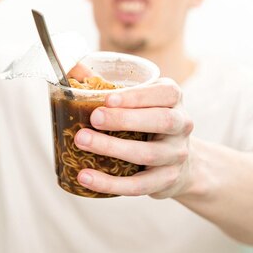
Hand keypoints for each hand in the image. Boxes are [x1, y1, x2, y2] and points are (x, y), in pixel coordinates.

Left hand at [73, 78, 194, 198]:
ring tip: (81, 142)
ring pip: (148, 154)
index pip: (165, 93)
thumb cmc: (147, 122)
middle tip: (94, 119)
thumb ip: (107, 85)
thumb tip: (71, 67)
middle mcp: (181, 125)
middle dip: (125, 119)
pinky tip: (85, 177)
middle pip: (161, 121)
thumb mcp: (137, 101)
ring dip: (112, 148)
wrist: (179, 162)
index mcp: (173, 99)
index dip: (138, 96)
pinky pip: (139, 185)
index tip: (108, 98)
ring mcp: (176, 154)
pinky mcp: (167, 180)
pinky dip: (110, 183)